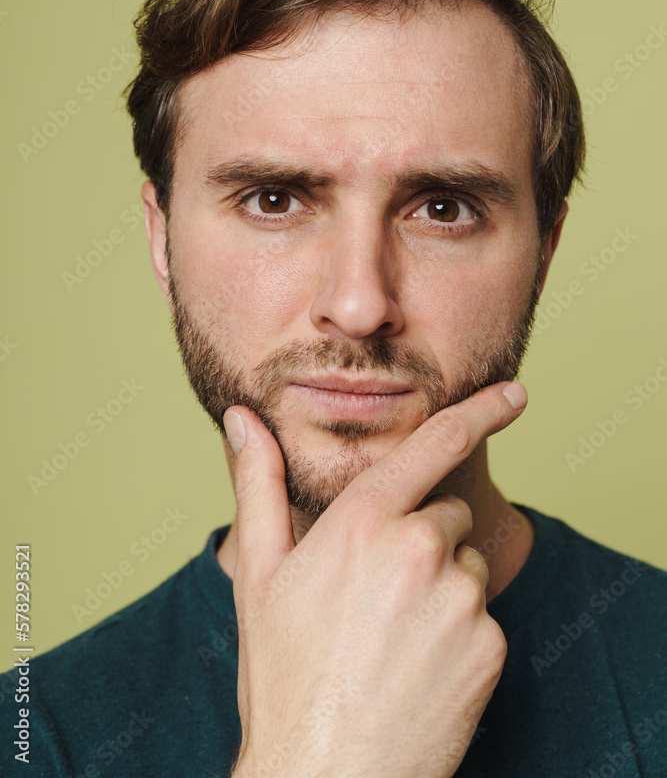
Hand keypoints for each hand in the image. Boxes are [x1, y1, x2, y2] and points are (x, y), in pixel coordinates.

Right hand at [226, 380, 527, 777]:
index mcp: (362, 522)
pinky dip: (460, 630)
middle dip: (422, 535)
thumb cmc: (282, 674)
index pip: (433, 446)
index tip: (516, 393)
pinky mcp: (491, 645)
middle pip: (447, 512)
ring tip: (392, 634)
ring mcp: (461, 599)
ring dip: (442, 583)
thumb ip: (257, 484)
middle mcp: (419, 549)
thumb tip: (241, 420)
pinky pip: (484, 614)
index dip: (480, 411)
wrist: (324, 777)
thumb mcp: (259, 574)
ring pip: (467, 563)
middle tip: (376, 593)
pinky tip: (418, 664)